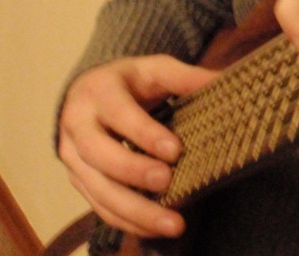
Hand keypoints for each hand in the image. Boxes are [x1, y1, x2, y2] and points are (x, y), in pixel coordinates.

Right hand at [57, 55, 216, 237]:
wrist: (87, 93)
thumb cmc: (129, 82)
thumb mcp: (155, 69)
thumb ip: (186, 77)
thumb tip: (226, 80)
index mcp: (99, 91)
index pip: (119, 114)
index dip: (145, 133)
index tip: (175, 150)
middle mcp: (79, 125)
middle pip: (98, 153)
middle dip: (133, 171)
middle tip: (167, 182)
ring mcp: (72, 157)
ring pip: (97, 188)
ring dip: (133, 210)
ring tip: (171, 223)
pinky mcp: (78, 180)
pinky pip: (99, 206)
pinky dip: (127, 221)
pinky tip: (155, 229)